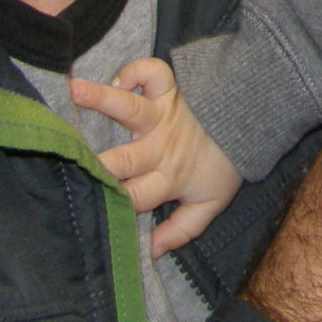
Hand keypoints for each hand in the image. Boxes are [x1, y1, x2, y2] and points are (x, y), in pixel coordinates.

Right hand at [69, 57, 238, 256]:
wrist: (251, 122)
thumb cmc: (223, 165)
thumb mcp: (209, 205)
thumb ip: (180, 230)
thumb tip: (150, 251)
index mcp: (168, 178)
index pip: (136, 197)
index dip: (115, 202)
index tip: (91, 204)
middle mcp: (160, 147)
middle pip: (126, 159)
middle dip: (100, 163)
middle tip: (71, 160)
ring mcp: (163, 115)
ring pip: (130, 107)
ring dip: (102, 99)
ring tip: (74, 90)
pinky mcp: (170, 89)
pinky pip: (154, 73)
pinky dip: (137, 69)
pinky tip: (120, 79)